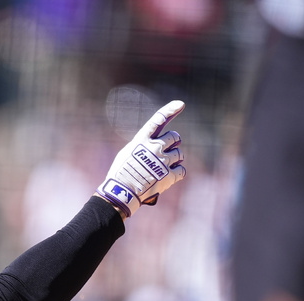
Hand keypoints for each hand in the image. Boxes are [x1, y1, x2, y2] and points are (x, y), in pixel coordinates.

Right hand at [97, 100, 186, 216]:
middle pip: (175, 137)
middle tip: (165, 152)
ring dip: (174, 159)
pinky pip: (182, 170)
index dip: (170, 110)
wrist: (121, 193)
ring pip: (179, 154)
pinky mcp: (169, 176)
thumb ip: (142, 145)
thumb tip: (156, 144)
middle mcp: (154, 147)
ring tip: (163, 168)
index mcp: (142, 140)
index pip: (158, 120)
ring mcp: (163, 161)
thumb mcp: (127, 153)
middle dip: (172, 143)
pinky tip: (168, 177)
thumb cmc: (120, 173)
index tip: (180, 104)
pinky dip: (177, 173)